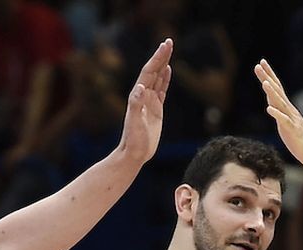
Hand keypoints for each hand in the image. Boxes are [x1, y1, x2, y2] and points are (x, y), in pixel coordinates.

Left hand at [118, 39, 172, 164]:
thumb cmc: (133, 141)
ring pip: (157, 78)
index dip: (157, 58)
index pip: (149, 72)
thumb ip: (136, 105)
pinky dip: (165, 78)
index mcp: (138, 96)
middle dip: (161, 56)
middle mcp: (142, 95)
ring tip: (169, 49)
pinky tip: (168, 70)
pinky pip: (161, 89)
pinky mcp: (156, 109)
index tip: (165, 46)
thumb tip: (141, 87)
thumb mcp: (135, 123)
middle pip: (153, 71)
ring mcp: (149, 102)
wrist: (133, 154)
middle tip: (169, 41)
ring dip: (163, 63)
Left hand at [255, 59, 302, 172]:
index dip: (269, 75)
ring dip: (272, 93)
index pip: (277, 88)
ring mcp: (292, 120)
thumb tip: (271, 104)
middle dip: (267, 77)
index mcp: (287, 109)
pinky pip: (284, 122)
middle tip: (258, 65)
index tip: (261, 63)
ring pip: (280, 104)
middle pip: (277, 91)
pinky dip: (277, 114)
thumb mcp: (286, 124)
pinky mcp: (292, 131)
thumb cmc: (301, 141)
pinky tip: (269, 108)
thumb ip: (280, 113)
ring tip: (264, 82)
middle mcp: (290, 111)